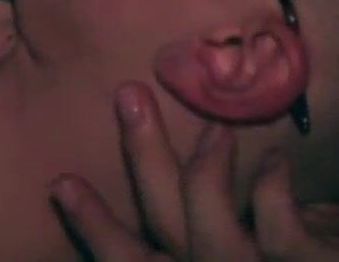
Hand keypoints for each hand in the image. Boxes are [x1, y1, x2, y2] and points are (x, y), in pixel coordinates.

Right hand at [51, 83, 338, 259]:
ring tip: (212, 122)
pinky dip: (273, 188)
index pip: (139, 260)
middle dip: (139, 163)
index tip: (59, 179)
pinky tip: (278, 163)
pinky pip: (276, 223)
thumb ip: (243, 224)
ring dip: (199, 170)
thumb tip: (201, 160)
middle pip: (158, 239)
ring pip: (206, 232)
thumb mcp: (276, 250)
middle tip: (126, 93)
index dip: (95, 228)